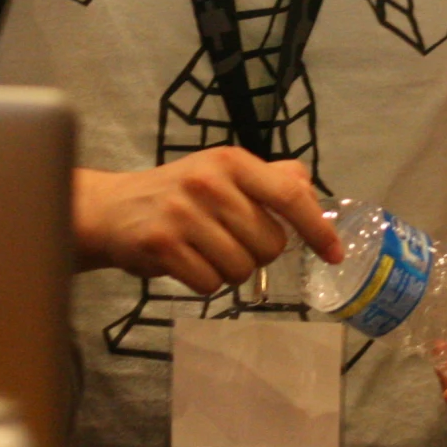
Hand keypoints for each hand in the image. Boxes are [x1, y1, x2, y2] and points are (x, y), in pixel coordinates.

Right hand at [72, 148, 341, 291]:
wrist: (112, 209)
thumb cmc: (178, 192)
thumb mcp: (222, 172)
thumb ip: (270, 179)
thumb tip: (313, 194)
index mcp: (232, 162)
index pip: (290, 194)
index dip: (318, 228)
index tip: (334, 254)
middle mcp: (210, 183)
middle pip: (270, 244)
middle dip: (257, 253)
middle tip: (231, 241)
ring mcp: (184, 215)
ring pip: (241, 269)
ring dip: (230, 270)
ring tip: (206, 251)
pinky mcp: (162, 246)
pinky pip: (210, 284)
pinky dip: (205, 282)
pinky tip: (187, 263)